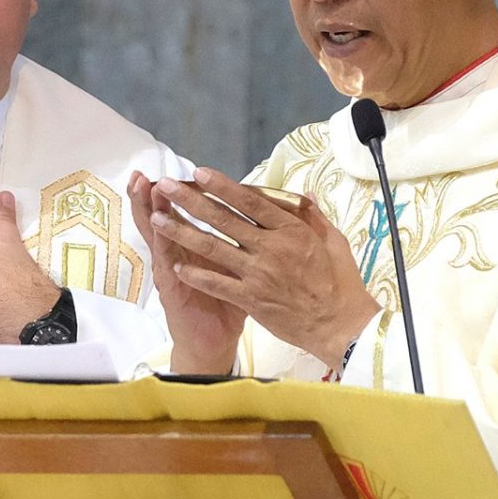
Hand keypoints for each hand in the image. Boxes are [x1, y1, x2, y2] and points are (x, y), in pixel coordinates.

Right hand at [128, 171, 246, 373]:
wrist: (214, 342)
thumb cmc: (225, 304)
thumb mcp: (231, 267)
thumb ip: (236, 241)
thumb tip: (257, 215)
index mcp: (191, 247)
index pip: (179, 212)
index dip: (175, 191)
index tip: (171, 168)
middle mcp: (176, 255)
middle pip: (160, 218)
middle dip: (150, 194)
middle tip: (143, 173)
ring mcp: (170, 270)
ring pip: (157, 234)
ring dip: (149, 210)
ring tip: (143, 188)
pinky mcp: (172, 288)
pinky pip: (165, 261)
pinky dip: (161, 242)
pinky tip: (156, 226)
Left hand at [146, 168, 378, 367]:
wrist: (339, 326)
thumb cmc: (340, 282)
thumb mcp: (334, 241)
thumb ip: (313, 217)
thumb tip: (303, 193)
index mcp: (291, 230)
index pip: (250, 201)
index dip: (222, 186)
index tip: (199, 173)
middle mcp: (270, 248)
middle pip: (223, 219)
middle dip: (191, 201)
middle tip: (166, 185)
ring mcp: (258, 275)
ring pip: (213, 249)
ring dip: (182, 233)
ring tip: (158, 220)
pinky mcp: (251, 299)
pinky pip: (217, 284)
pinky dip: (196, 275)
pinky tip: (176, 266)